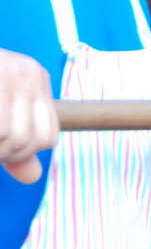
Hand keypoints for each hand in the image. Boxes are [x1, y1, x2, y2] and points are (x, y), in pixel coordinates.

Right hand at [0, 49, 58, 183]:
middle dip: (0, 153)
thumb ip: (14, 143)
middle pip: (27, 140)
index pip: (49, 137)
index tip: (0, 149)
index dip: (22, 153)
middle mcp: (29, 73)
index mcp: (37, 80)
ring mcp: (9, 72)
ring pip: (8, 136)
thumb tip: (34, 177)